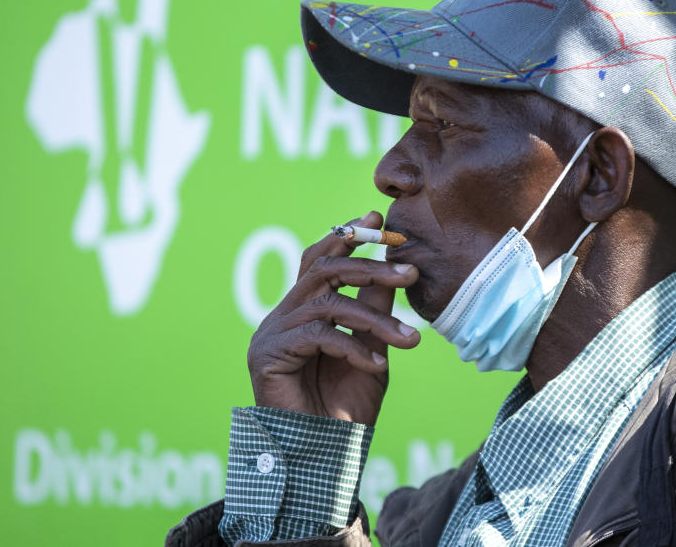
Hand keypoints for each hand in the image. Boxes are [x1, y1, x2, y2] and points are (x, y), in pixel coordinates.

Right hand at [247, 211, 420, 424]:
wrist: (324, 456)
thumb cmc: (347, 408)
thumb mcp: (371, 350)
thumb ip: (375, 309)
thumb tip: (393, 266)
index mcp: (305, 309)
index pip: (321, 259)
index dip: (346, 235)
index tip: (377, 219)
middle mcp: (284, 315)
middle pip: (323, 269)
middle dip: (369, 266)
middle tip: (409, 273)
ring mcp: (272, 333)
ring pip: (326, 301)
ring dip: (373, 317)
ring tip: (408, 340)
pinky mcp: (266, 354)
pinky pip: (317, 334)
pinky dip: (353, 346)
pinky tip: (377, 365)